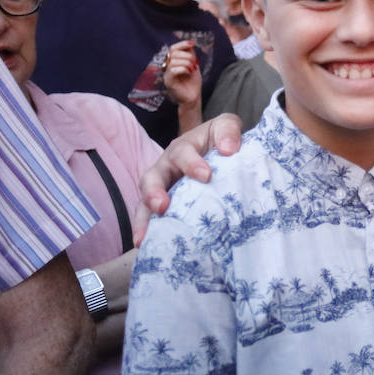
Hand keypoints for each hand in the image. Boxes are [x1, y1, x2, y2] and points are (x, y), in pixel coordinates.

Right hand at [132, 115, 243, 241]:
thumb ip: (229, 131)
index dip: (192, 163)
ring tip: (145, 237)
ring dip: (144, 219)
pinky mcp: (164, 208)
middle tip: (161, 206)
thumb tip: (229, 149)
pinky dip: (147, 232)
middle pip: (152, 178)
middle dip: (154, 192)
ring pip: (145, 202)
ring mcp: (162, 189)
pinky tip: (146, 247)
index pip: (183, 153)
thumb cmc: (220, 140)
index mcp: (183, 148)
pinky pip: (151, 220)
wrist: (219, 153)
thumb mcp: (225, 127)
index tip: (206, 176)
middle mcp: (166, 168)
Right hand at [161, 40, 201, 109]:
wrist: (193, 97)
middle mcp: (168, 67)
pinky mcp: (169, 82)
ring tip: (192, 69)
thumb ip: (190, 56)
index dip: (182, 44)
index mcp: (173, 62)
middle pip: (174, 53)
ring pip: (174, 61)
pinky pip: (173, 70)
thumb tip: (190, 44)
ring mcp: (167, 74)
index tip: (193, 43)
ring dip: (187, 63)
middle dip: (188, 56)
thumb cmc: (192, 83)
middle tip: (194, 64)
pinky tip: (188, 73)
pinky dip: (184, 69)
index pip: (173, 48)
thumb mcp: (193, 66)